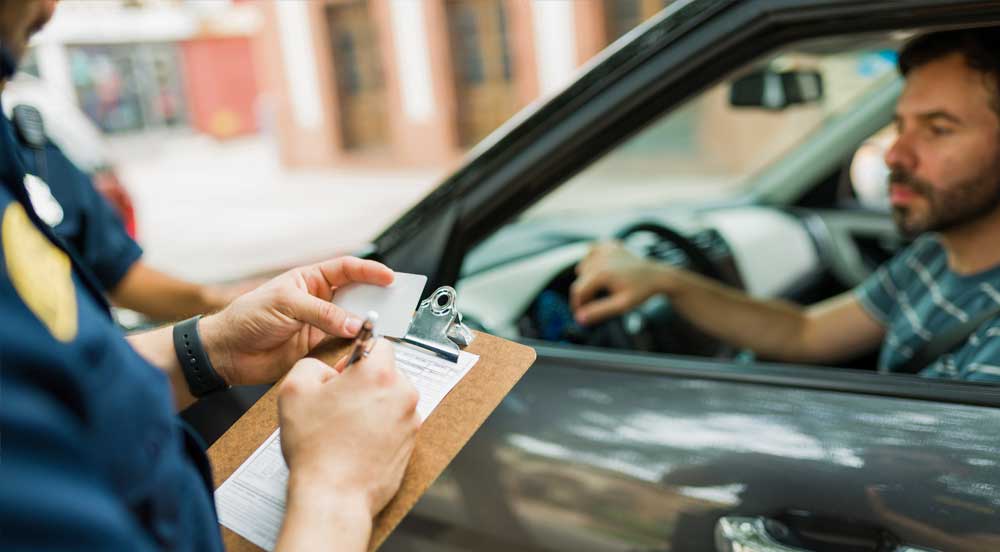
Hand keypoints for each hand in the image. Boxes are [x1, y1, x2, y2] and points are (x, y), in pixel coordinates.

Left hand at [200, 257, 392, 385]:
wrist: (228, 352)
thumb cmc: (248, 317)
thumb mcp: (286, 305)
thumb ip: (321, 313)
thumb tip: (353, 323)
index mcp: (311, 280)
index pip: (347, 269)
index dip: (369, 271)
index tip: (389, 277)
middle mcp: (320, 301)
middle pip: (356, 296)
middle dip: (376, 299)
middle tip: (396, 304)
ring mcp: (320, 325)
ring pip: (353, 322)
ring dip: (367, 325)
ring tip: (384, 327)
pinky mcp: (318, 349)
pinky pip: (343, 346)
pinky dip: (354, 347)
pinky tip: (362, 347)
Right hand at [278, 340, 419, 517]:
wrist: (334, 496)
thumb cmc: (316, 449)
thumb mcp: (293, 390)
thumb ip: (311, 365)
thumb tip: (325, 370)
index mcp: (379, 374)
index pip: (379, 343)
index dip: (356, 355)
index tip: (344, 372)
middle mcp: (402, 394)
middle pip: (387, 373)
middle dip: (365, 382)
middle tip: (339, 403)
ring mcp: (410, 421)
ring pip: (392, 399)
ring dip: (373, 406)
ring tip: (345, 427)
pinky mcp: (411, 444)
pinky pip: (396, 424)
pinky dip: (380, 428)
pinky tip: (357, 443)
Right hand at [570, 241, 672, 325]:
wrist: (657, 275)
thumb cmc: (641, 291)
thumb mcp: (621, 305)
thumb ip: (599, 311)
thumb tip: (580, 318)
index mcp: (601, 273)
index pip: (578, 291)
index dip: (577, 305)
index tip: (582, 314)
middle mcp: (600, 259)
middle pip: (580, 280)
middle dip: (584, 294)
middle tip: (594, 305)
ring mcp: (604, 249)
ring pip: (583, 266)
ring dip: (587, 278)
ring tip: (602, 288)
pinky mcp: (609, 245)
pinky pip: (591, 251)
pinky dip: (592, 260)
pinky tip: (601, 269)